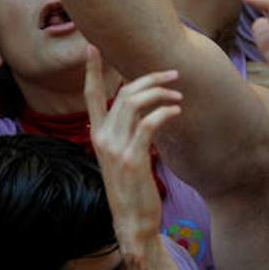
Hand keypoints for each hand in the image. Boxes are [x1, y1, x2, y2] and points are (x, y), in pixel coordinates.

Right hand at [85, 45, 180, 249]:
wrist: (132, 221)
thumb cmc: (133, 188)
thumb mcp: (124, 156)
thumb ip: (127, 132)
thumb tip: (143, 110)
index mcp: (97, 134)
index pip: (89, 95)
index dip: (91, 70)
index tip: (93, 47)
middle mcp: (102, 137)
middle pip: (121, 93)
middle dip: (149, 77)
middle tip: (173, 74)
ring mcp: (116, 148)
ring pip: (133, 103)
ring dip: (160, 93)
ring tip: (179, 96)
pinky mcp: (133, 158)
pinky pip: (148, 124)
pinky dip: (165, 112)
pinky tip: (177, 112)